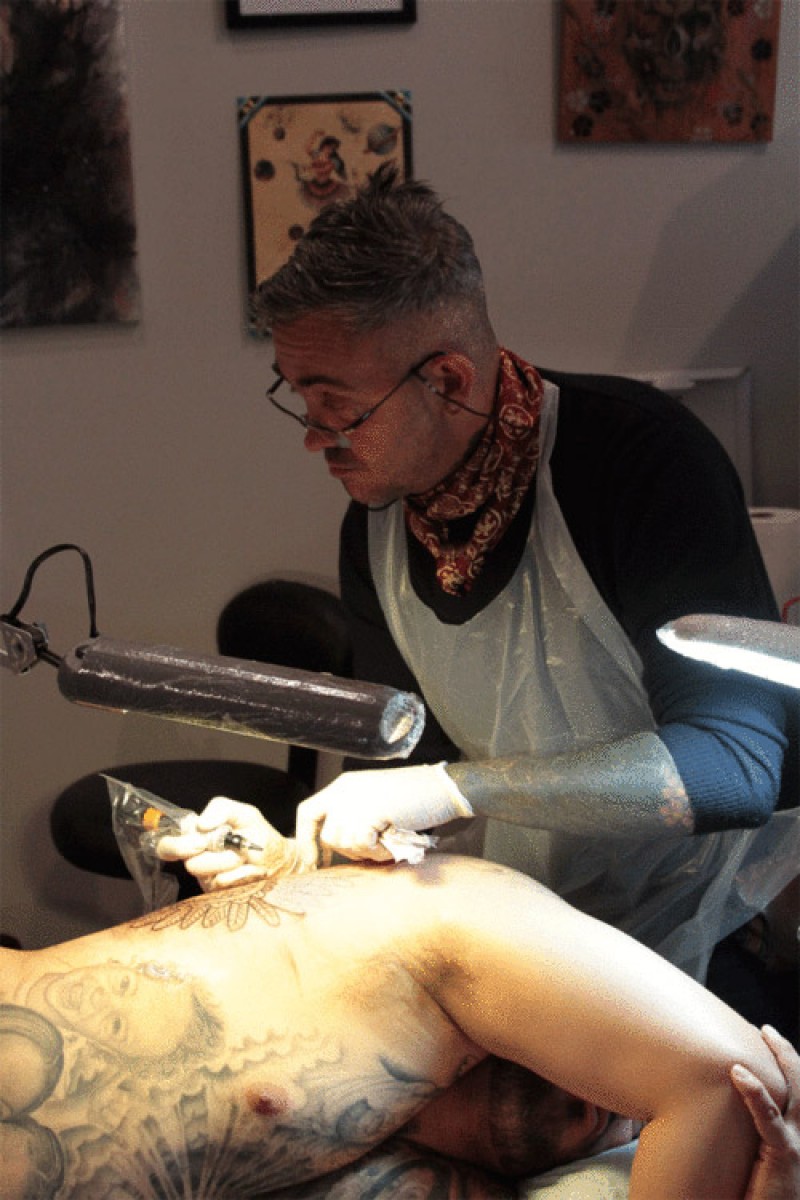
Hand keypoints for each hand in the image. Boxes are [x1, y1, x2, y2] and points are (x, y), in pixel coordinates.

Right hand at [157, 796, 312, 890]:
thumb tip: (201, 823)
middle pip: (190, 864)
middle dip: (215, 855)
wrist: (280, 860)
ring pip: (208, 875)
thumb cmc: (258, 834)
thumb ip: (221, 808)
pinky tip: (251, 869)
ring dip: (232, 862)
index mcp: (196, 838)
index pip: (166, 847)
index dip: (176, 847)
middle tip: (230, 847)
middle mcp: (197, 860)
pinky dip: (242, 873)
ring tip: (245, 855)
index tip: (200, 843)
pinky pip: (224, 884)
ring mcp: (207, 879)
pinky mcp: (220, 895)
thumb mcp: (244, 813)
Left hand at [294, 762, 472, 863]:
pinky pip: (362, 845)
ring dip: (367, 852)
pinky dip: (378, 851)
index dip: (307, 840)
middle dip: (350, 851)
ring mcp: (354, 800)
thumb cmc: (416, 799)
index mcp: (343, 785)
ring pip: (344, 843)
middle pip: (328, 836)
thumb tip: (336, 850)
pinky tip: (394, 842)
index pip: (308, 812)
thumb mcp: (375, 802)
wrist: (443, 789)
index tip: (315, 863)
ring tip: (389, 842)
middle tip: (377, 847)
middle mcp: (343, 790)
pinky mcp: (368, 811)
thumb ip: (353, 818)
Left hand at [731, 1025, 799, 1199]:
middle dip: (787, 1053)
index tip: (767, 1039)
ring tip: (762, 1035)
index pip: (796, 1093)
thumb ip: (751, 1130)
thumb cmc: (756, 1192)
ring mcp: (797, 1146)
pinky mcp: (785, 1157)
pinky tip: (738, 1073)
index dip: (787, 1064)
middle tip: (766, 1030)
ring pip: (795, 1093)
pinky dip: (754, 1092)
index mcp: (796, 1135)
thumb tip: (723, 1103)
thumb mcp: (756, 1156)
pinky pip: (770, 1118)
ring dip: (780, 1059)